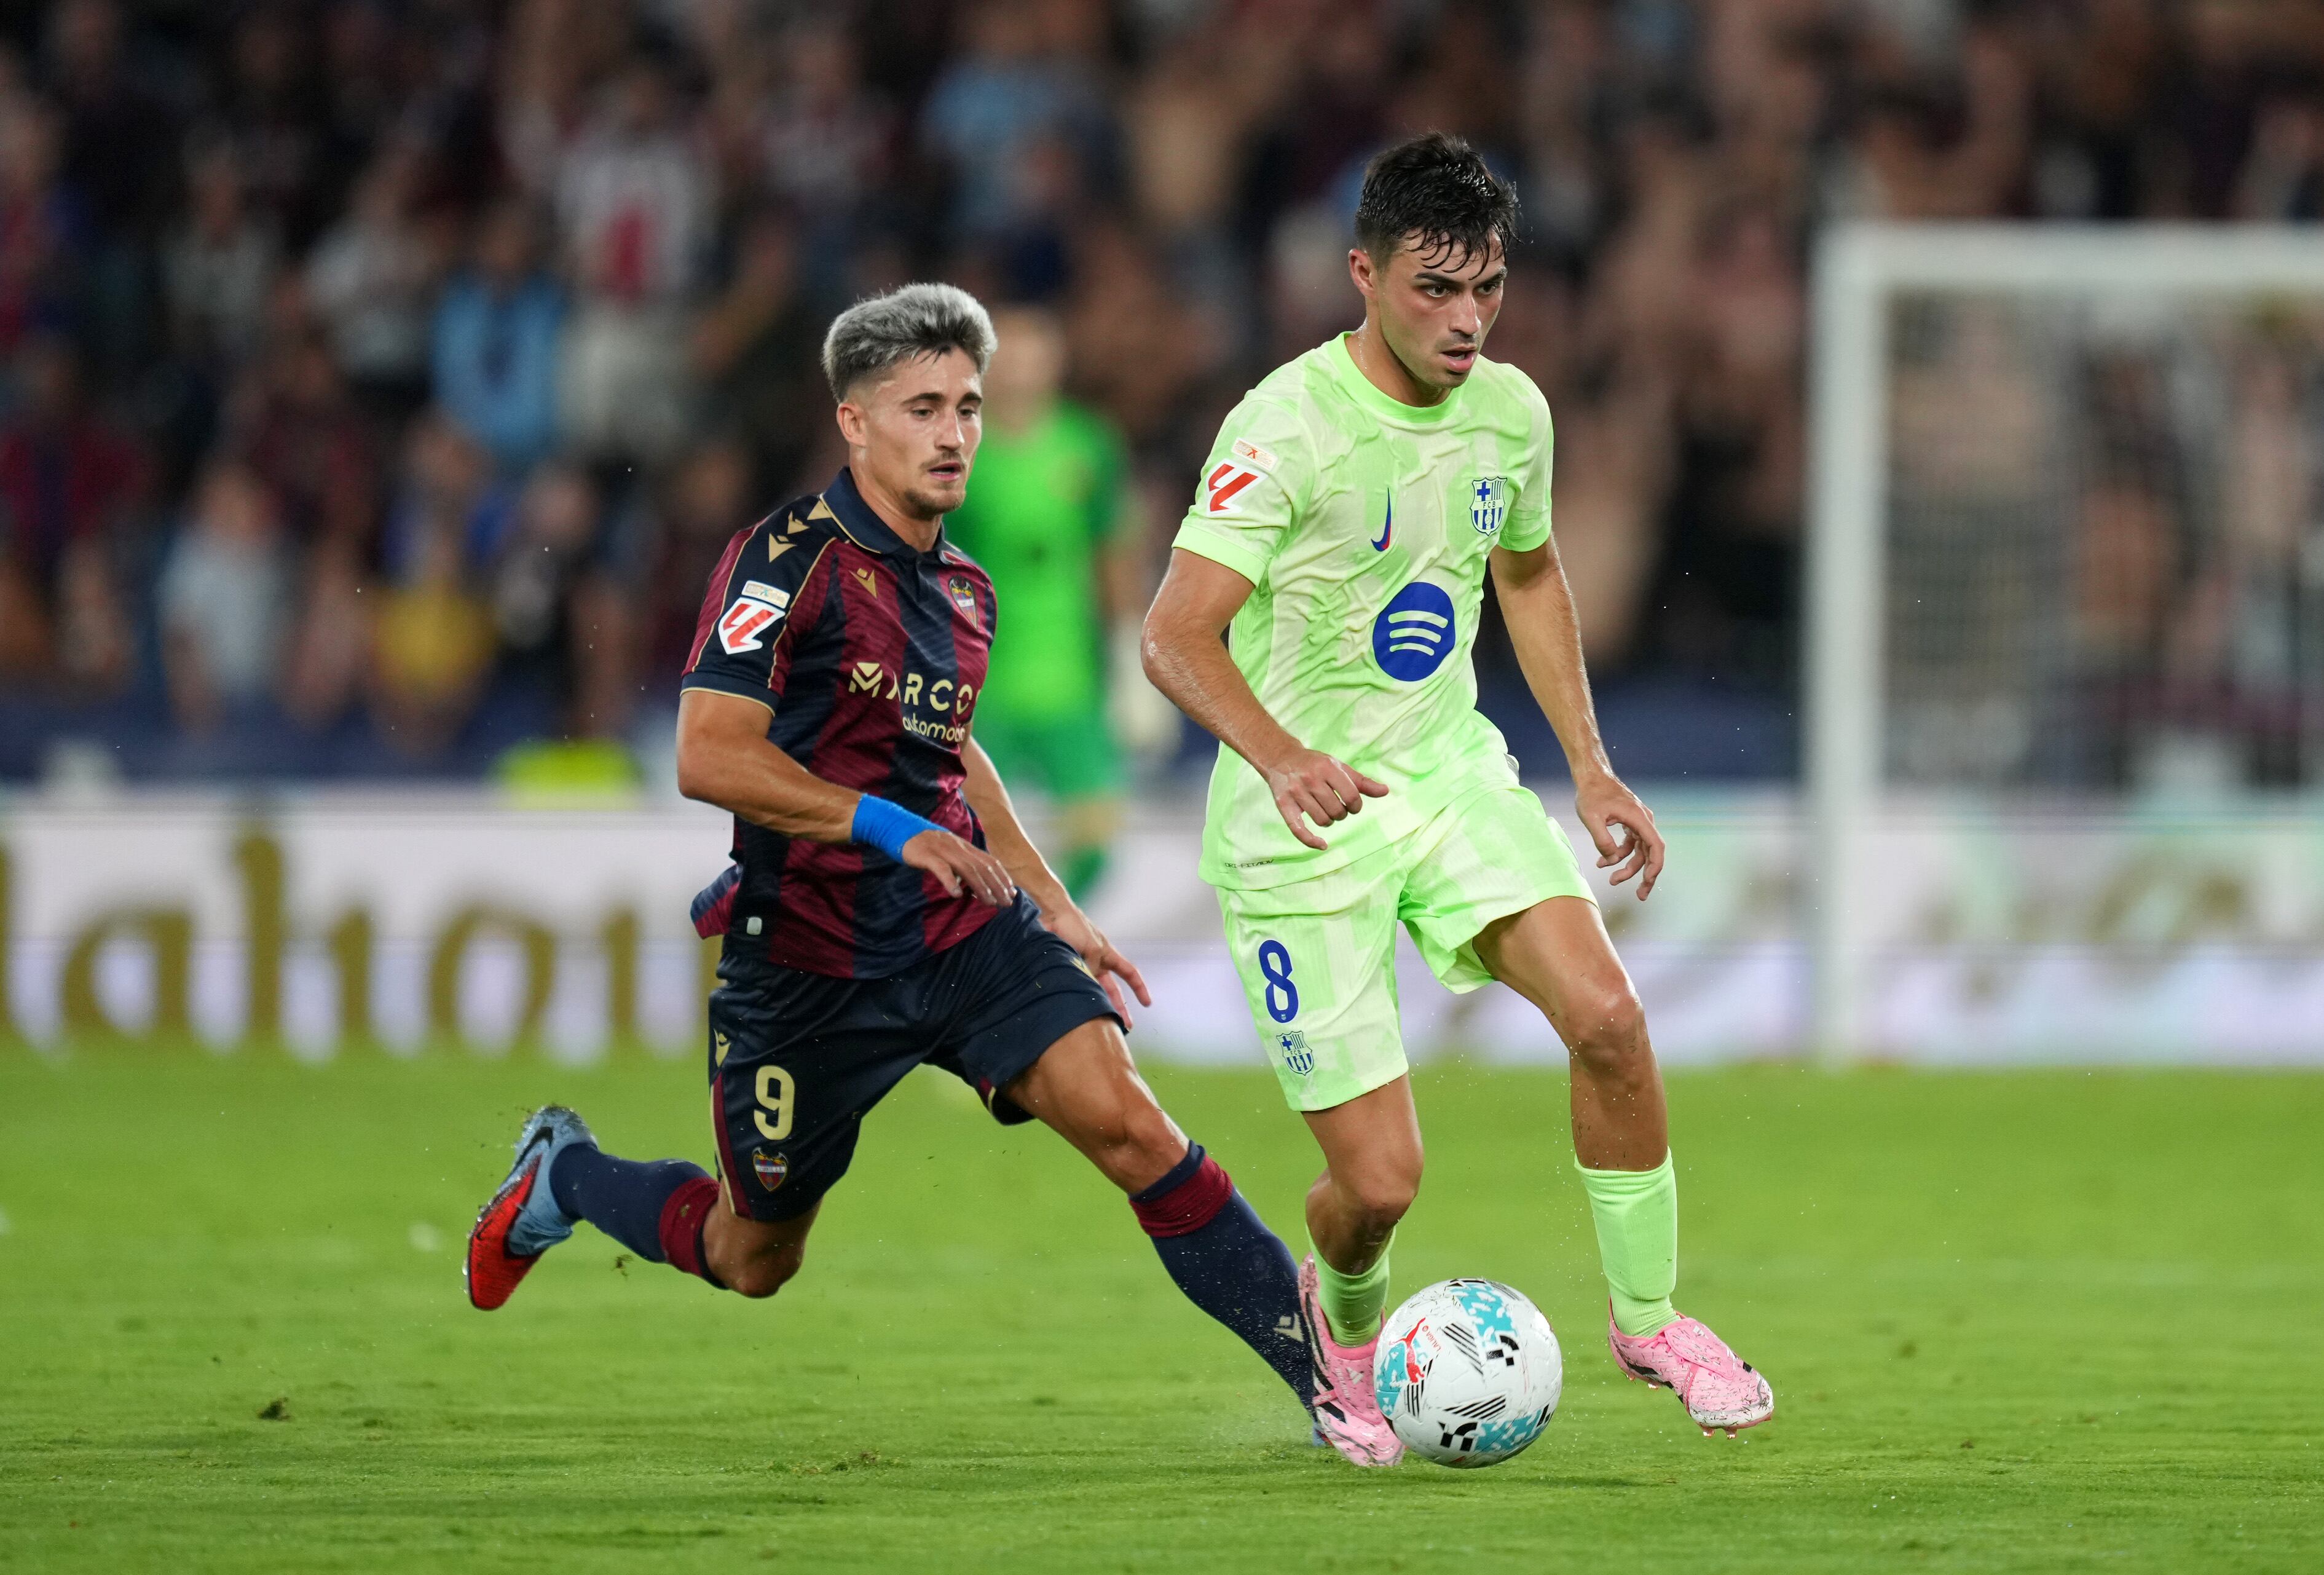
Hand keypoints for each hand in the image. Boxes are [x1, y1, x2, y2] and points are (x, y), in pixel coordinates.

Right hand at [901, 828, 1016, 906]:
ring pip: (967, 869)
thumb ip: (961, 864)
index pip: (989, 861)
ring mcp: (943, 850)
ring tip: (989, 902)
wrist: (900, 828)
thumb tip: (973, 884)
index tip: (1011, 891)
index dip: (1002, 876)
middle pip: (983, 867)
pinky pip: (941, 869)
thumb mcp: (948, 851)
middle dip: (997, 885)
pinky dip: (950, 881)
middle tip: (1006, 903)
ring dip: (981, 887)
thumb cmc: (925, 844)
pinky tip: (956, 895)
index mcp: (964, 847)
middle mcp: (958, 847)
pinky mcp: (927, 855)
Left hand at [1036, 900, 1153, 1028]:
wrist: (1048, 914)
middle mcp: (1095, 963)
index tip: (1147, 1003)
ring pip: (1091, 992)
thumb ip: (1092, 969)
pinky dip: (1074, 997)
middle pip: (1111, 989)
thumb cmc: (1073, 925)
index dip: (1139, 988)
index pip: (1129, 972)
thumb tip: (1087, 989)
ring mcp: (1079, 967)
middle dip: (1118, 1007)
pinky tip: (1072, 1010)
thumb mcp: (1091, 948)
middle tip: (1123, 1027)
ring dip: (1095, 1006)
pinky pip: (1071, 987)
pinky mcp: (1063, 969)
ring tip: (1096, 1025)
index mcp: (1106, 954)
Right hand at [1262, 748, 1389, 850]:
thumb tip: (1385, 791)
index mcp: (1327, 768)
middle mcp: (1311, 779)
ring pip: (1322, 820)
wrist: (1281, 758)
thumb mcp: (1338, 767)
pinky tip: (1322, 845)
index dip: (1356, 806)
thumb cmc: (1315, 764)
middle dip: (1341, 814)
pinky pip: (1298, 829)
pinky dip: (1311, 841)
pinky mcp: (1283, 804)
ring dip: (1328, 821)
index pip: (1351, 796)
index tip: (1353, 806)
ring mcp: (1296, 792)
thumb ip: (1361, 781)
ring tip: (1326, 813)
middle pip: (1337, 811)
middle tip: (1337, 808)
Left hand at [1575, 771, 1663, 898]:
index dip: (1655, 865)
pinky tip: (1603, 862)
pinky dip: (1619, 854)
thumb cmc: (1591, 793)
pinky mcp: (1630, 822)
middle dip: (1645, 875)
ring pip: (1639, 851)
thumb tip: (1610, 859)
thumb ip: (1602, 840)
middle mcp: (1643, 821)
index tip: (1649, 880)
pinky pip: (1630, 844)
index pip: (1655, 846)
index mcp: (1639, 818)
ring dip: (1628, 866)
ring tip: (1612, 879)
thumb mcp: (1591, 818)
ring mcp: (1638, 822)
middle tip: (1640, 895)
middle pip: (1650, 853)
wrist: (1591, 776)